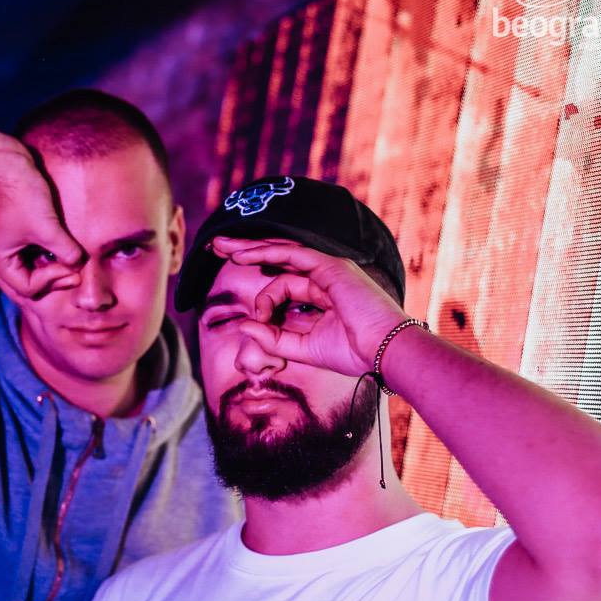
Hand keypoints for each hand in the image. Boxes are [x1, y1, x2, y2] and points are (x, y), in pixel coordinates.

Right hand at [0, 139, 84, 299]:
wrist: (3, 161)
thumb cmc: (21, 194)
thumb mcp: (47, 226)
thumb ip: (65, 250)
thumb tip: (79, 264)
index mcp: (0, 261)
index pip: (28, 289)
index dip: (52, 280)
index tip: (71, 265)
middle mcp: (0, 257)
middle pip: (27, 285)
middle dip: (53, 280)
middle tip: (77, 271)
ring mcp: (7, 245)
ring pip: (31, 270)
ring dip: (51, 268)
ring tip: (71, 260)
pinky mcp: (15, 232)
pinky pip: (32, 254)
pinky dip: (47, 255)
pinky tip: (62, 246)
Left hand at [211, 236, 407, 376]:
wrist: (385, 352)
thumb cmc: (354, 353)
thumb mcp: (302, 348)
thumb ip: (273, 338)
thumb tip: (243, 325)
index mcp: (322, 294)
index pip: (283, 284)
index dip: (263, 299)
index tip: (255, 320)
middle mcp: (324, 277)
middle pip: (278, 259)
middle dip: (247, 252)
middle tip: (216, 248)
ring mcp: (329, 269)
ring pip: (282, 252)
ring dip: (250, 248)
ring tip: (222, 248)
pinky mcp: (330, 267)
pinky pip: (291, 254)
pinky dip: (266, 252)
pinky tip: (243, 254)